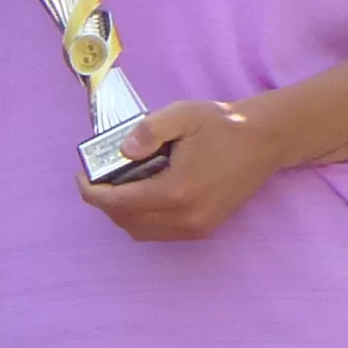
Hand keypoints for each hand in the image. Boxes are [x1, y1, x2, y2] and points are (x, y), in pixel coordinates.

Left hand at [83, 97, 282, 241]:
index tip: (82, 178)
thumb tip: (122, 151)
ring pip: (141, 231)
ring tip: (117, 186)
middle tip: (97, 179)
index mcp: (177, 190)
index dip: (92, 193)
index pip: (119, 203)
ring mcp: (196, 227)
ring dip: (122, 213)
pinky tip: (142, 195)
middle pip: (126, 221)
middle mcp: (186, 217)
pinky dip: (142, 219)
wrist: (265, 141)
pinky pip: (160, 233)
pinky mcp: (204, 228)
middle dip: (105, 203)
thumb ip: (148, 131)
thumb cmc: (224, 125)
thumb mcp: (183, 114)